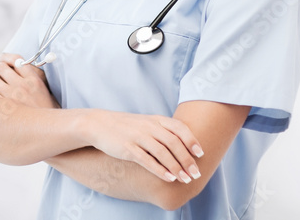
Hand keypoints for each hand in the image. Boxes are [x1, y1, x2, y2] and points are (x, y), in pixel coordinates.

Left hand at [0, 53, 58, 109]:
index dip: (5, 56)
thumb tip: (21, 65)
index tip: (0, 57)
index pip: (16, 60)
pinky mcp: (4, 108)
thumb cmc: (45, 109)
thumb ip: (35, 76)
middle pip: (2, 67)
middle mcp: (23, 86)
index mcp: (34, 79)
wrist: (45, 129)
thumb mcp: (45, 89)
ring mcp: (13, 97)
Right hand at [87, 111, 203, 184]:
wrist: (99, 124)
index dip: (192, 141)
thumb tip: (183, 144)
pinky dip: (160, 170)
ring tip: (185, 179)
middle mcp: (148, 127)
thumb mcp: (146, 122)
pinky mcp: (127, 148)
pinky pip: (147, 160)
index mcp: (155, 119)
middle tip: (196, 174)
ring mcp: (138, 137)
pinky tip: (169, 178)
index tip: (200, 154)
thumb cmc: (126, 126)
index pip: (179, 128)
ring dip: (176, 167)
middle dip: (187, 160)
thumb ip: (163, 130)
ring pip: (163, 153)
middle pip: (174, 143)